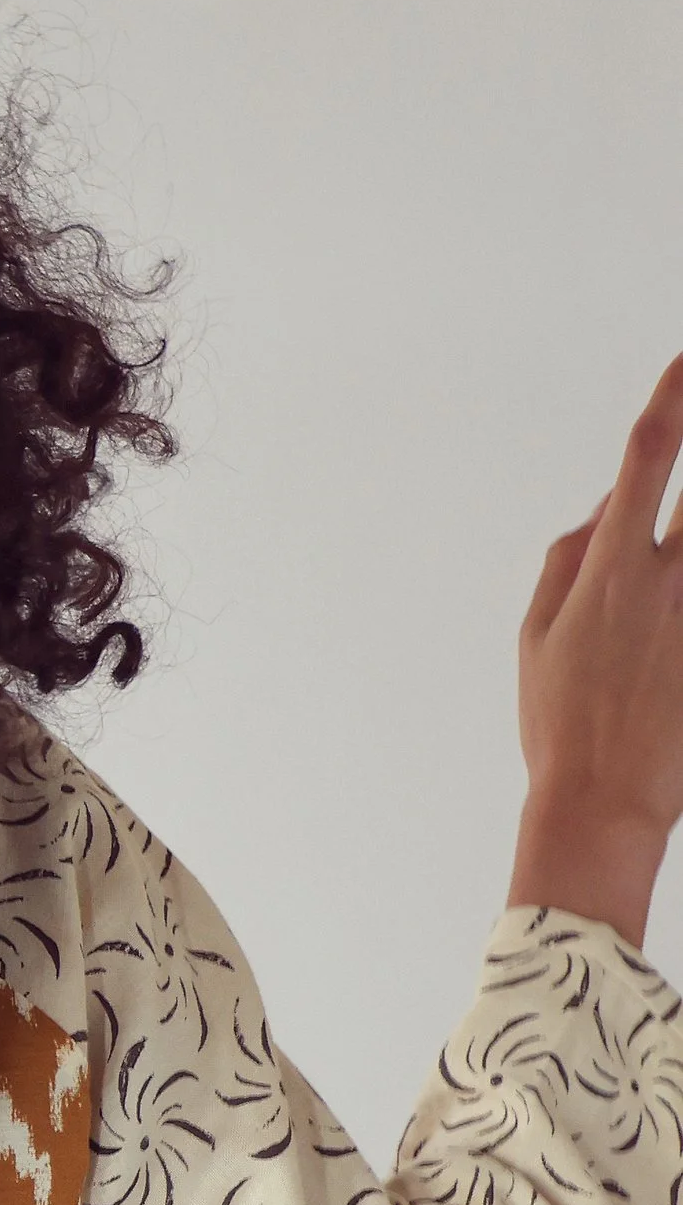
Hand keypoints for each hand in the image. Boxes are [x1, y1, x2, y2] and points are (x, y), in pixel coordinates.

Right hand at [509, 348, 682, 946]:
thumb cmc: (560, 724)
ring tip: (669, 559)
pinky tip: (670, 610)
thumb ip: (568, 558)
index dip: (671, 400)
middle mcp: (668, 583)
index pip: (649, 459)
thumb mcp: (536, 635)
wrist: (604, 804)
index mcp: (612, 572)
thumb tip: (608, 505)